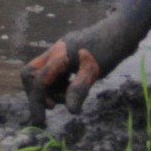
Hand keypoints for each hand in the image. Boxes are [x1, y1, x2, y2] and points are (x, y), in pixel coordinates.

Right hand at [21, 12, 144, 126]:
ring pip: (43, 74)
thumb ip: (78, 90)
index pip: (38, 81)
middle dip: (38, 92)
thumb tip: (70, 111)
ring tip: (70, 96)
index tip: (40, 121)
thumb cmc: (107, 49)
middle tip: (55, 104)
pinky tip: (73, 87)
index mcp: (58, 56)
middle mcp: (54, 52)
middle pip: (31, 74)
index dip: (36, 102)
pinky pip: (54, 71)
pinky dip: (59, 83)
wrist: (119, 30)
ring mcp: (59, 52)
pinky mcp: (66, 54)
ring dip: (51, 89)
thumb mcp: (93, 72)